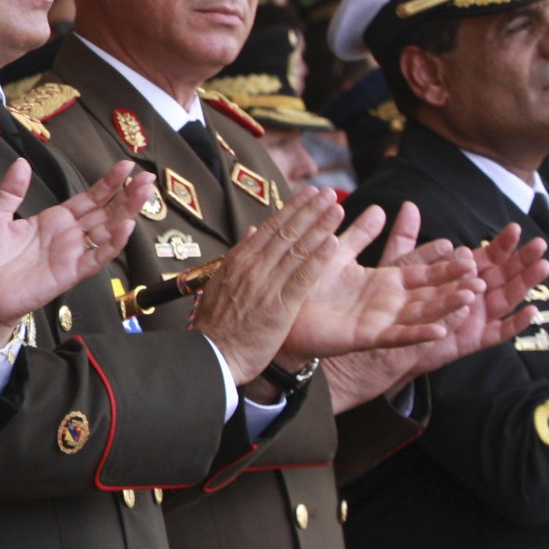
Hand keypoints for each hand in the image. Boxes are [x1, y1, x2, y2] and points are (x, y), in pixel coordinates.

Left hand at [0, 158, 154, 340]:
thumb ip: (11, 192)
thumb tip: (22, 162)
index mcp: (55, 220)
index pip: (89, 198)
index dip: (108, 183)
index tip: (126, 166)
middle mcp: (69, 236)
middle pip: (106, 212)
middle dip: (128, 195)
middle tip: (148, 178)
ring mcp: (72, 254)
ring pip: (107, 231)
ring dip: (127, 213)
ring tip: (143, 194)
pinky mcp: (70, 273)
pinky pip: (96, 257)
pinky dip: (112, 243)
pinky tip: (126, 227)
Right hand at [184, 189, 353, 384]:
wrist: (212, 355)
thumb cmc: (217, 324)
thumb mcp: (221, 283)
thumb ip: (239, 256)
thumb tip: (252, 232)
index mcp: (239, 260)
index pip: (271, 227)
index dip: (293, 208)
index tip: (309, 194)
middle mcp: (253, 267)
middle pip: (286, 232)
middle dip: (310, 210)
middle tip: (329, 193)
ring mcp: (266, 285)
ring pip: (297, 249)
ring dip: (319, 227)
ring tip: (337, 209)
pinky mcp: (279, 306)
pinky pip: (302, 278)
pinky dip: (317, 259)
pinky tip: (332, 243)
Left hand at [272, 200, 477, 372]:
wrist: (285, 317)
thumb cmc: (309, 287)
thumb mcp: (338, 254)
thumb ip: (360, 234)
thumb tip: (381, 208)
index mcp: (383, 281)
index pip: (420, 268)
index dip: (441, 260)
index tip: (465, 248)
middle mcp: (387, 302)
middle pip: (429, 290)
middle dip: (455, 282)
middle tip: (481, 271)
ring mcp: (381, 321)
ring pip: (422, 312)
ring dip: (447, 305)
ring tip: (473, 296)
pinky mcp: (368, 338)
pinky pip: (398, 337)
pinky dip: (419, 334)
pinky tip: (441, 330)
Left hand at [323, 222, 548, 411]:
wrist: (382, 344)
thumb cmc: (390, 304)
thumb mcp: (397, 267)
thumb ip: (406, 239)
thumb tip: (410, 206)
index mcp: (461, 275)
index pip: (487, 256)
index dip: (501, 243)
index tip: (514, 227)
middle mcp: (474, 295)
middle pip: (504, 275)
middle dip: (523, 260)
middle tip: (540, 245)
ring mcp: (476, 318)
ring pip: (507, 299)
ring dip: (525, 284)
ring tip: (542, 267)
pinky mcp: (473, 340)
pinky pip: (499, 333)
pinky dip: (515, 323)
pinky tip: (529, 311)